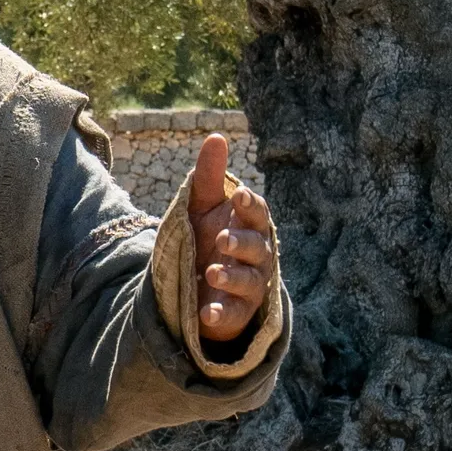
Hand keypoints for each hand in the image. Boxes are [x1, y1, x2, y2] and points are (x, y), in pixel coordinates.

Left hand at [184, 134, 276, 345]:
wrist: (194, 284)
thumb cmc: (205, 238)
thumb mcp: (201, 208)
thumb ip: (208, 177)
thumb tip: (216, 137)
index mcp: (249, 225)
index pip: (257, 212)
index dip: (250, 205)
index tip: (237, 196)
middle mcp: (256, 256)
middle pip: (258, 247)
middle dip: (243, 242)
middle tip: (223, 239)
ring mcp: (249, 286)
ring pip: (249, 281)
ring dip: (232, 277)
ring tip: (212, 272)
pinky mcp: (236, 312)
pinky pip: (233, 313)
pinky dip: (221, 313)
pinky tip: (207, 312)